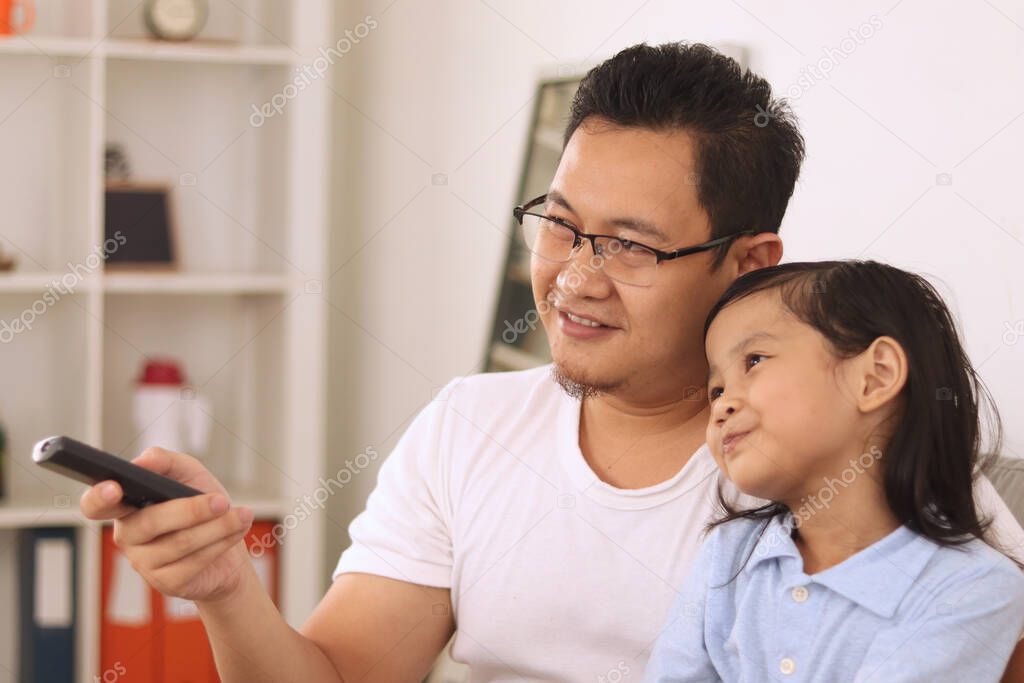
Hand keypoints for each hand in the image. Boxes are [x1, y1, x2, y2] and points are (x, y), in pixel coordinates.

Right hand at [80, 446, 254, 602]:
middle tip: (221, 500)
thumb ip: (166, 461)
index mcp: (125, 506)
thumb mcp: (189, 474)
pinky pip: (194, 562)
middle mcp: (128, 536)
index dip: (99, 497)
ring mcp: (144, 562)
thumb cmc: (202, 502)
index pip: (95, 505)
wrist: (230, 542)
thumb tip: (144, 460)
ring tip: (241, 515)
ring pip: (179, 542)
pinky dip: (222, 542)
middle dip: (191, 510)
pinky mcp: (167, 583)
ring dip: (218, 526)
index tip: (114, 488)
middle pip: (150, 522)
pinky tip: (237, 530)